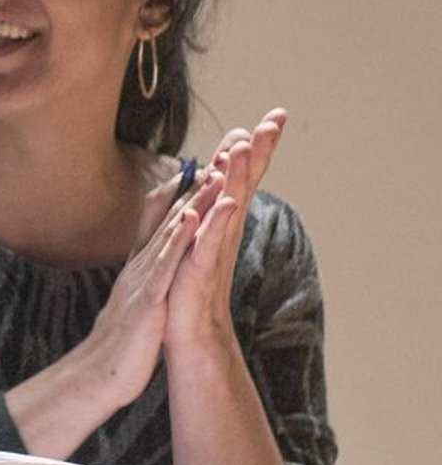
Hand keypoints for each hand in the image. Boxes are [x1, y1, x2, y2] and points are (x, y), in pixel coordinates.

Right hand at [78, 166, 226, 406]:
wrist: (98, 374)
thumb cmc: (119, 342)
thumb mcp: (134, 302)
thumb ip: (143, 280)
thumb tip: (152, 269)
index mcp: (141, 269)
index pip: (160, 226)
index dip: (180, 197)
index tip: (199, 169)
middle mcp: (140, 267)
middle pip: (168, 221)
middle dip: (192, 189)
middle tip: (214, 157)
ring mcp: (143, 281)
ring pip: (169, 235)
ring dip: (189, 204)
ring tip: (211, 175)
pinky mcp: (148, 299)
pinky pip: (165, 265)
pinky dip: (177, 239)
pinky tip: (190, 218)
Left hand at [164, 109, 286, 351]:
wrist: (192, 345)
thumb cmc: (189, 299)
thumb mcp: (191, 249)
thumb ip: (198, 219)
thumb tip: (206, 192)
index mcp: (218, 228)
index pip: (238, 182)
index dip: (250, 153)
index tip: (264, 120)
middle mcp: (222, 238)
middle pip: (244, 187)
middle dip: (258, 153)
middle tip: (275, 119)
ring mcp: (213, 255)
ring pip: (229, 209)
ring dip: (239, 177)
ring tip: (245, 146)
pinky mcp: (198, 275)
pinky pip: (208, 245)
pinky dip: (216, 222)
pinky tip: (226, 201)